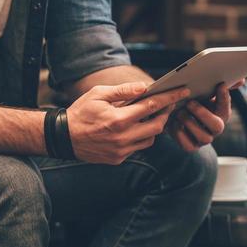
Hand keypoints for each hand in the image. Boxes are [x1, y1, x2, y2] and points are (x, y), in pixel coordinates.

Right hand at [67, 81, 190, 164]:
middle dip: (166, 114)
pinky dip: (139, 137)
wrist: (63, 137)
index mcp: (119, 119)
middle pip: (157, 126)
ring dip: (153, 127)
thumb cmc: (80, 112)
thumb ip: (123, 91)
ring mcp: (121, 150)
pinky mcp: (118, 159)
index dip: (170, 98)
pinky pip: (137, 148)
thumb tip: (144, 87)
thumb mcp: (98, 94)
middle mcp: (123, 137)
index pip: (152, 106)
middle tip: (168, 104)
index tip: (182, 91)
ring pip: (150, 139)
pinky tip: (133, 128)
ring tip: (149, 116)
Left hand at [167, 82, 231, 151]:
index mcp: (221, 115)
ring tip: (179, 112)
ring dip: (189, 123)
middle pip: (217, 127)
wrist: (176, 118)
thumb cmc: (194, 103)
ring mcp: (204, 139)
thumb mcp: (205, 94)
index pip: (227, 108)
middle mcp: (215, 129)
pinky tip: (174, 122)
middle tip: (190, 103)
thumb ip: (219, 88)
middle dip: (202, 114)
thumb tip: (241, 81)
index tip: (220, 85)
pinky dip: (179, 132)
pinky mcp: (191, 147)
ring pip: (203, 137)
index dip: (224, 98)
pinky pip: (187, 145)